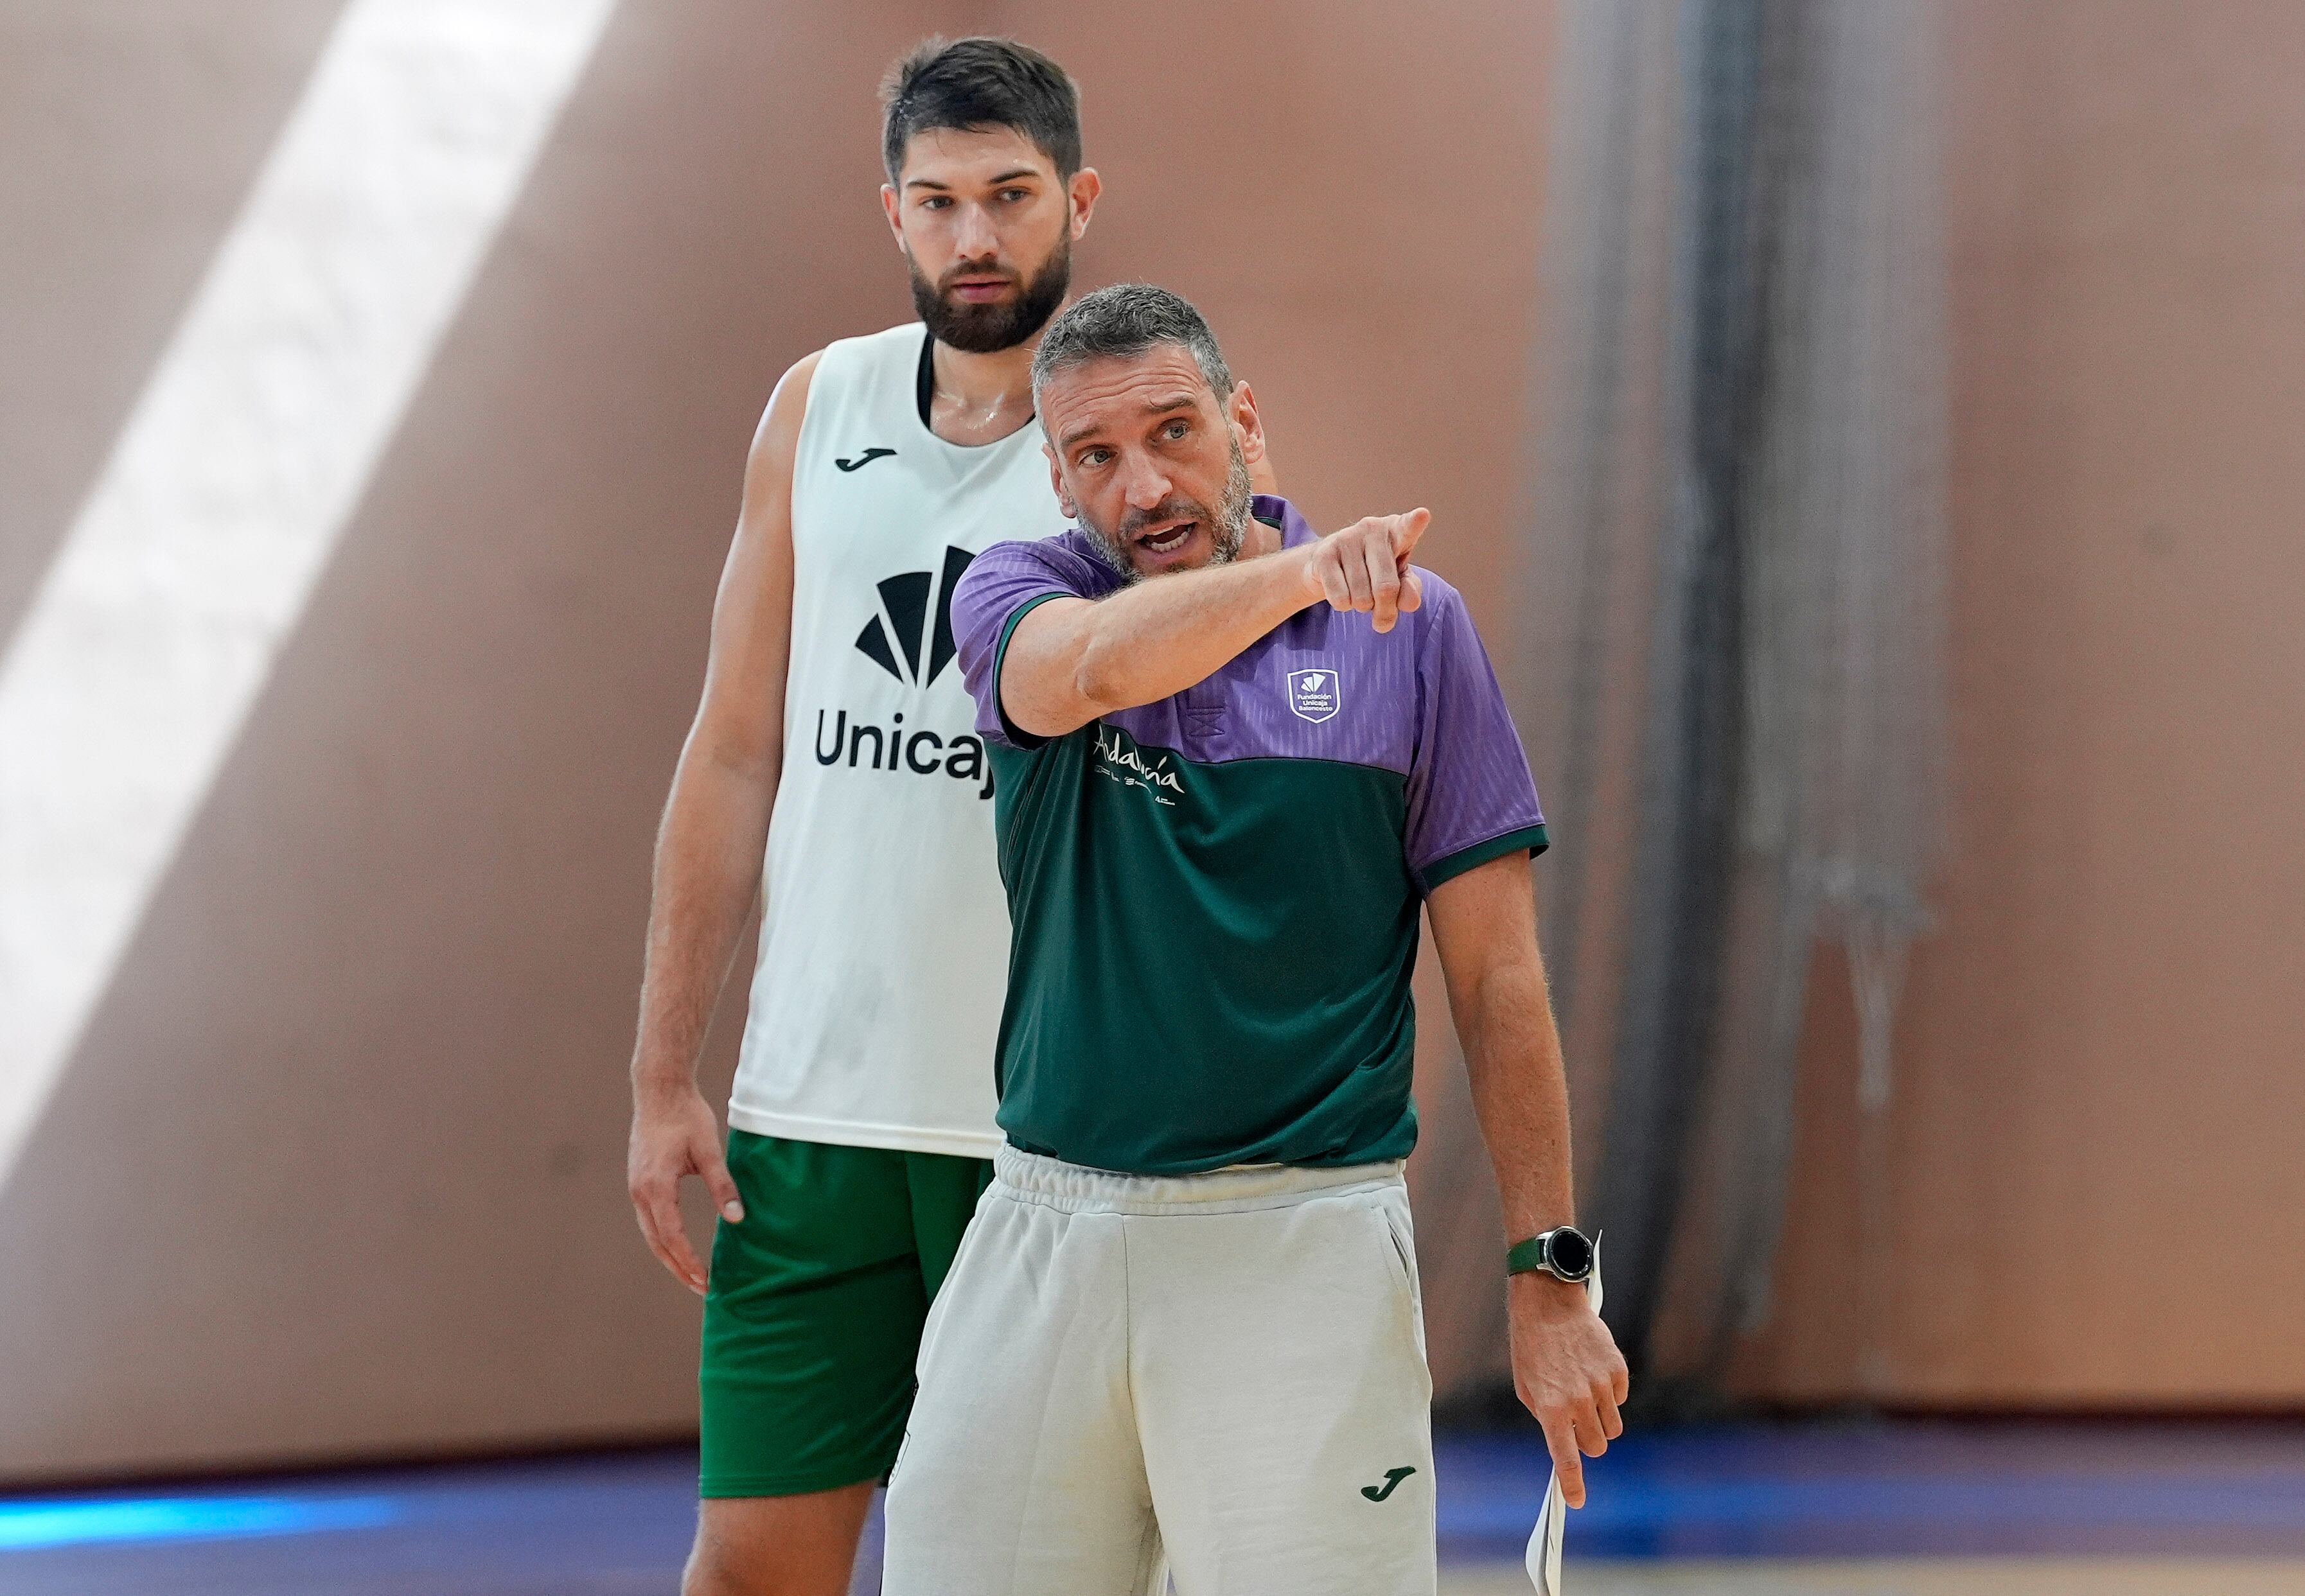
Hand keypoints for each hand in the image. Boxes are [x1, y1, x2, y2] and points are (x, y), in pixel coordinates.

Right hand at [626, 1080, 743, 1294]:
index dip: (689, 1261)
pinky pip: (649, 1220)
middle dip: (679, 1268)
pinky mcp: (639, 1182)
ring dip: (670, 1256)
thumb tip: (737, 1218)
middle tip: (702, 1288)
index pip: (672, 1236)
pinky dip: (663, 1238)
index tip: (706, 1281)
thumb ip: (723, 1185)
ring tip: (692, 1275)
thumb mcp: (709, 1150)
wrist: (659, 1089)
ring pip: (650, 1234)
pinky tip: (678, 1246)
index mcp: (656, 1186)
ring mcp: (636, 1187)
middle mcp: (640, 1191)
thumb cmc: (686, 1116)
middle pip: (657, 1243)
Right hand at [1302, 508, 1428, 632]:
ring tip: (1359, 593)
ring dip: (1362, 607)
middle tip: (1382, 619)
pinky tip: (1342, 591)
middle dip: (1385, 611)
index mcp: (1397, 530)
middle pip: (1386, 587)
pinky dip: (1343, 605)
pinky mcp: (1324, 554)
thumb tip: (1411, 603)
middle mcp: (1372, 528)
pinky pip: (1340, 598)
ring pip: (1361, 597)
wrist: (1327, 566)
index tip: (1423, 515)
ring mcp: (1346, 538)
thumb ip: (1410, 589)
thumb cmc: (1373, 571)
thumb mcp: (1398, 578)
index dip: (1414, 523)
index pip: (1408, 528)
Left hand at [1508, 1272, 1629, 1507]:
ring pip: (1612, 1427)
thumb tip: (1564, 1444)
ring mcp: (1601, 1386)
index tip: (1576, 1501)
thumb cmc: (1532, 1348)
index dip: (1573, 1483)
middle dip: (1587, 1441)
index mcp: (1550, 1408)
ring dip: (1601, 1420)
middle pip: (1596, 1446)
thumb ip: (1546, 1418)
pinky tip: (1593, 1373)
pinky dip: (1610, 1395)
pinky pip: (1621, 1399)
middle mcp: (1578, 1401)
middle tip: (1576, 1424)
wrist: (1548, 1304)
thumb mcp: (1527, 1387)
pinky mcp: (1617, 1370)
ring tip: (1584, 1394)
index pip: (1566, 1457)